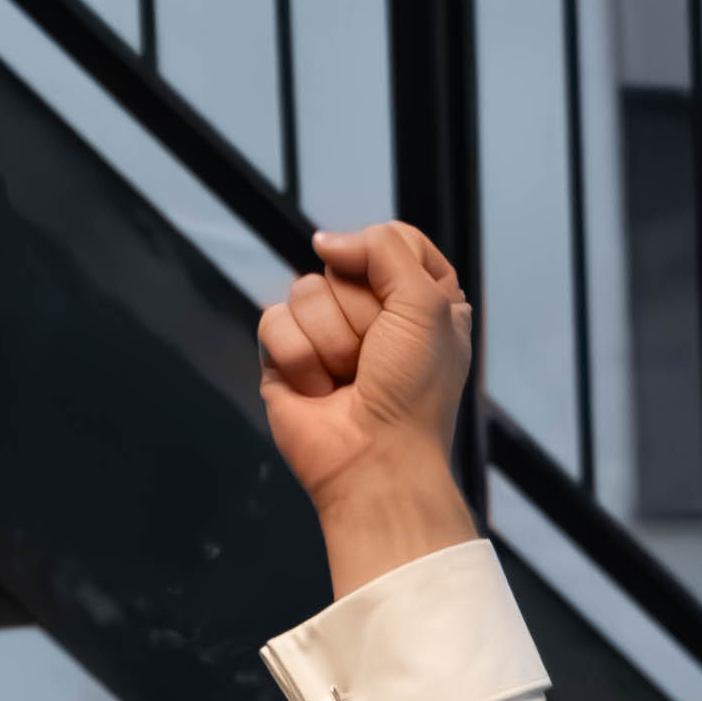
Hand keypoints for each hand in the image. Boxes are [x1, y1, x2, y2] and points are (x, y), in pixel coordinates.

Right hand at [257, 222, 478, 586]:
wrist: (378, 461)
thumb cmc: (414, 392)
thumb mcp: (427, 302)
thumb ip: (385, 247)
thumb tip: (325, 241)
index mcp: (417, 298)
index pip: (391, 239)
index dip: (389, 262)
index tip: (403, 305)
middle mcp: (371, 313)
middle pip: (343, 263)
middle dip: (362, 312)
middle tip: (375, 358)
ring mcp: (324, 335)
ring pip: (306, 290)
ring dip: (332, 341)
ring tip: (348, 380)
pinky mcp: (284, 358)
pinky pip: (273, 322)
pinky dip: (300, 360)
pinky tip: (319, 392)